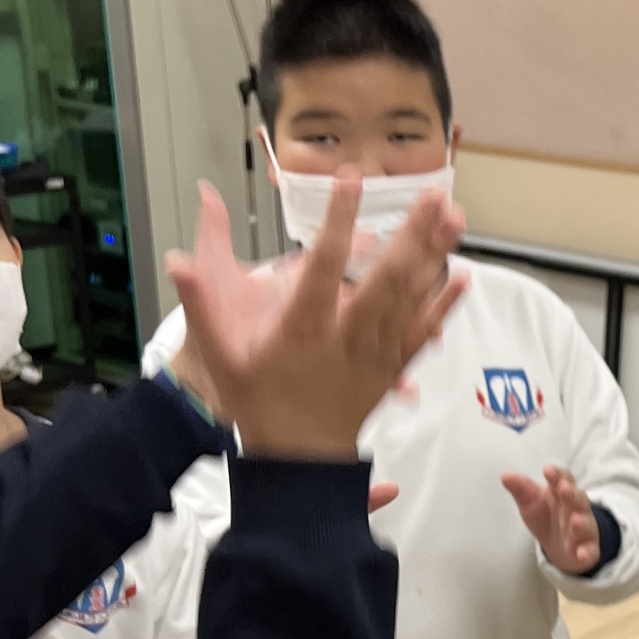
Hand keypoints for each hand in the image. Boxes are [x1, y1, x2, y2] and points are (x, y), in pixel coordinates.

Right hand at [167, 176, 466, 458]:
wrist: (297, 459)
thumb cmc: (256, 401)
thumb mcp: (220, 352)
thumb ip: (200, 301)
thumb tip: (175, 260)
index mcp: (303, 327)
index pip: (324, 264)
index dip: (339, 220)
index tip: (351, 179)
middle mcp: (345, 337)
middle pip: (385, 278)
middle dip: (412, 234)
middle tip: (431, 193)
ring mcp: (374, 353)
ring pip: (409, 298)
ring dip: (434, 256)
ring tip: (454, 215)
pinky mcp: (390, 367)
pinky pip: (422, 332)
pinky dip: (443, 305)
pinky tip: (463, 276)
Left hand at [503, 464, 601, 572]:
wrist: (559, 548)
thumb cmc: (546, 517)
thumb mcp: (530, 503)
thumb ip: (521, 489)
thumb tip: (505, 476)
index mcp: (562, 493)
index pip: (563, 479)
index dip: (557, 475)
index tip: (547, 471)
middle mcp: (577, 509)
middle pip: (578, 499)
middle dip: (572, 494)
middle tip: (564, 488)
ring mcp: (584, 529)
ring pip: (586, 524)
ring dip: (581, 522)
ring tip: (575, 520)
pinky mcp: (588, 549)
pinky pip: (590, 550)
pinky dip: (587, 552)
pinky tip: (582, 555)